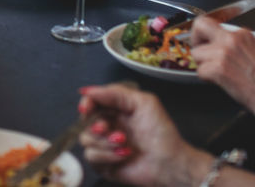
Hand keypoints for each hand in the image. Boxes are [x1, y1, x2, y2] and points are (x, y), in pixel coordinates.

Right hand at [78, 84, 202, 186]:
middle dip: (95, 125)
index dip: (86, 103)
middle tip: (107, 129)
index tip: (86, 108)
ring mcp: (104, 145)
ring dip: (104, 142)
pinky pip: (91, 157)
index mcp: (115, 110)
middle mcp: (108, 126)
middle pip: (84, 121)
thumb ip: (115, 92)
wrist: (170, 163)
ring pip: (85, 139)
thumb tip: (87, 90)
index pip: (91, 101)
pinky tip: (123, 155)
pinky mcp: (104, 163)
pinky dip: (107, 156)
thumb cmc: (162, 133)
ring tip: (124, 143)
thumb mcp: (144, 102)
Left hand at [191, 16, 254, 124]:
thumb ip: (238, 47)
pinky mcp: (219, 69)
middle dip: (195, 39)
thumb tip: (220, 49)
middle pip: (199, 26)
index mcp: (244, 35)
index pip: (213, 24)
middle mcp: (233, 39)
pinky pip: (200, 71)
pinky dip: (207, 80)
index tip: (205, 42)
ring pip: (197, 54)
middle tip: (201, 54)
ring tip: (220, 76)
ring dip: (204, 66)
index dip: (206, 35)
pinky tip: (222, 83)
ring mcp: (224, 52)